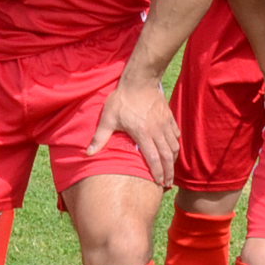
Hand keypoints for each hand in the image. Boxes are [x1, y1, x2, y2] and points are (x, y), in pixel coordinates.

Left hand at [93, 72, 179, 187]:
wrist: (139, 80)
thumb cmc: (122, 100)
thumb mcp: (108, 118)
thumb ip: (100, 137)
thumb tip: (89, 153)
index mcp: (143, 134)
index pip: (153, 158)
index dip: (157, 172)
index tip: (158, 183)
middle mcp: (157, 131)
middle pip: (167, 156)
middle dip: (168, 172)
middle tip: (167, 184)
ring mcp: (165, 124)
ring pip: (174, 146)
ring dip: (173, 161)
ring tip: (170, 171)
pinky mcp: (169, 117)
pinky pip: (176, 134)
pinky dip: (175, 144)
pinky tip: (173, 150)